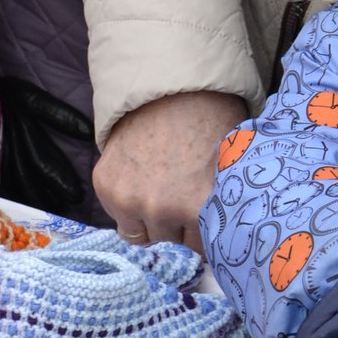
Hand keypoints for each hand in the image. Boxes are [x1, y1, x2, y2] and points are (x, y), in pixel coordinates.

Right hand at [94, 89, 248, 249]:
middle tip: (185, 205)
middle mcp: (162, 209)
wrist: (172, 87)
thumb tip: (229, 237)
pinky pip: (120, 219)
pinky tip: (144, 183)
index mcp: (200, 206)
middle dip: (180, 230)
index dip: (206, 237)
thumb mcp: (231, 167)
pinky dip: (129, 208)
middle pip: (172, 246)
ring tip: (164, 195)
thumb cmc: (212, 122)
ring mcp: (130, 199)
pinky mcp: (106, 186)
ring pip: (143, 237)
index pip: (203, 250)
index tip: (206, 225)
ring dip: (152, 223)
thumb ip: (223, 207)